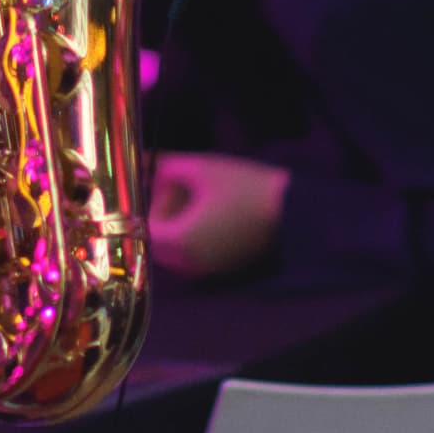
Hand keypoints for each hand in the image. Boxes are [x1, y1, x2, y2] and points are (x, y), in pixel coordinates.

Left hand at [149, 151, 287, 278]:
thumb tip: (141, 163)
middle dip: (160, 209)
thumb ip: (163, 167)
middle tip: (175, 182)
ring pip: (173, 246)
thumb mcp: (201, 168)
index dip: (142, 203)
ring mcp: (205, 270)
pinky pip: (192, 251)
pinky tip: (208, 207)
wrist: (293, 212)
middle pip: (156, 238)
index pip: (140, 227)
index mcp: (179, 242)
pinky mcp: (220, 267)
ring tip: (194, 191)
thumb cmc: (244, 187)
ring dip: (175, 220)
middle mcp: (187, 264)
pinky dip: (191, 231)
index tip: (150, 181)